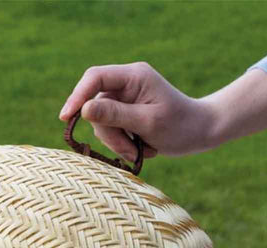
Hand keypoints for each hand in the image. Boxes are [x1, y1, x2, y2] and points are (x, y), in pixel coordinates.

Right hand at [59, 62, 213, 159]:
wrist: (200, 133)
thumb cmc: (180, 125)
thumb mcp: (147, 121)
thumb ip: (115, 115)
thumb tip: (84, 110)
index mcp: (133, 76)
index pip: (95, 78)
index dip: (77, 96)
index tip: (66, 118)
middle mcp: (125, 84)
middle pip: (95, 107)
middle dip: (108, 132)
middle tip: (128, 149)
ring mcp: (123, 100)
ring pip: (100, 123)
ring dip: (116, 142)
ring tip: (138, 151)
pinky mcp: (124, 115)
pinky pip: (108, 131)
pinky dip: (120, 144)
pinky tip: (139, 148)